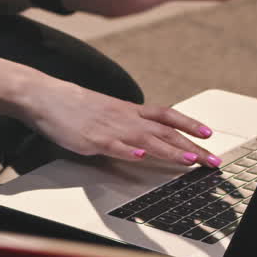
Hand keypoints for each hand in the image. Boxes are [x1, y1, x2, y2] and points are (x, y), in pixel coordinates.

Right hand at [18, 76, 219, 166]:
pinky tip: (140, 156)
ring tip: (189, 159)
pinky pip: (112, 145)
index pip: (166, 115)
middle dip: (191, 146)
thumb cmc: (72, 106)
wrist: (44, 96)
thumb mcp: (106, 111)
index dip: (189, 123)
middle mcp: (124, 117)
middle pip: (164, 131)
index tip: (208, 133)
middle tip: (212, 160)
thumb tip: (141, 137)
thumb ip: (125, 123)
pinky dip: (128, 151)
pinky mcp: (91, 139)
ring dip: (169, 150)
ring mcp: (109, 128)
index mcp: (128, 110)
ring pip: (145, 139)